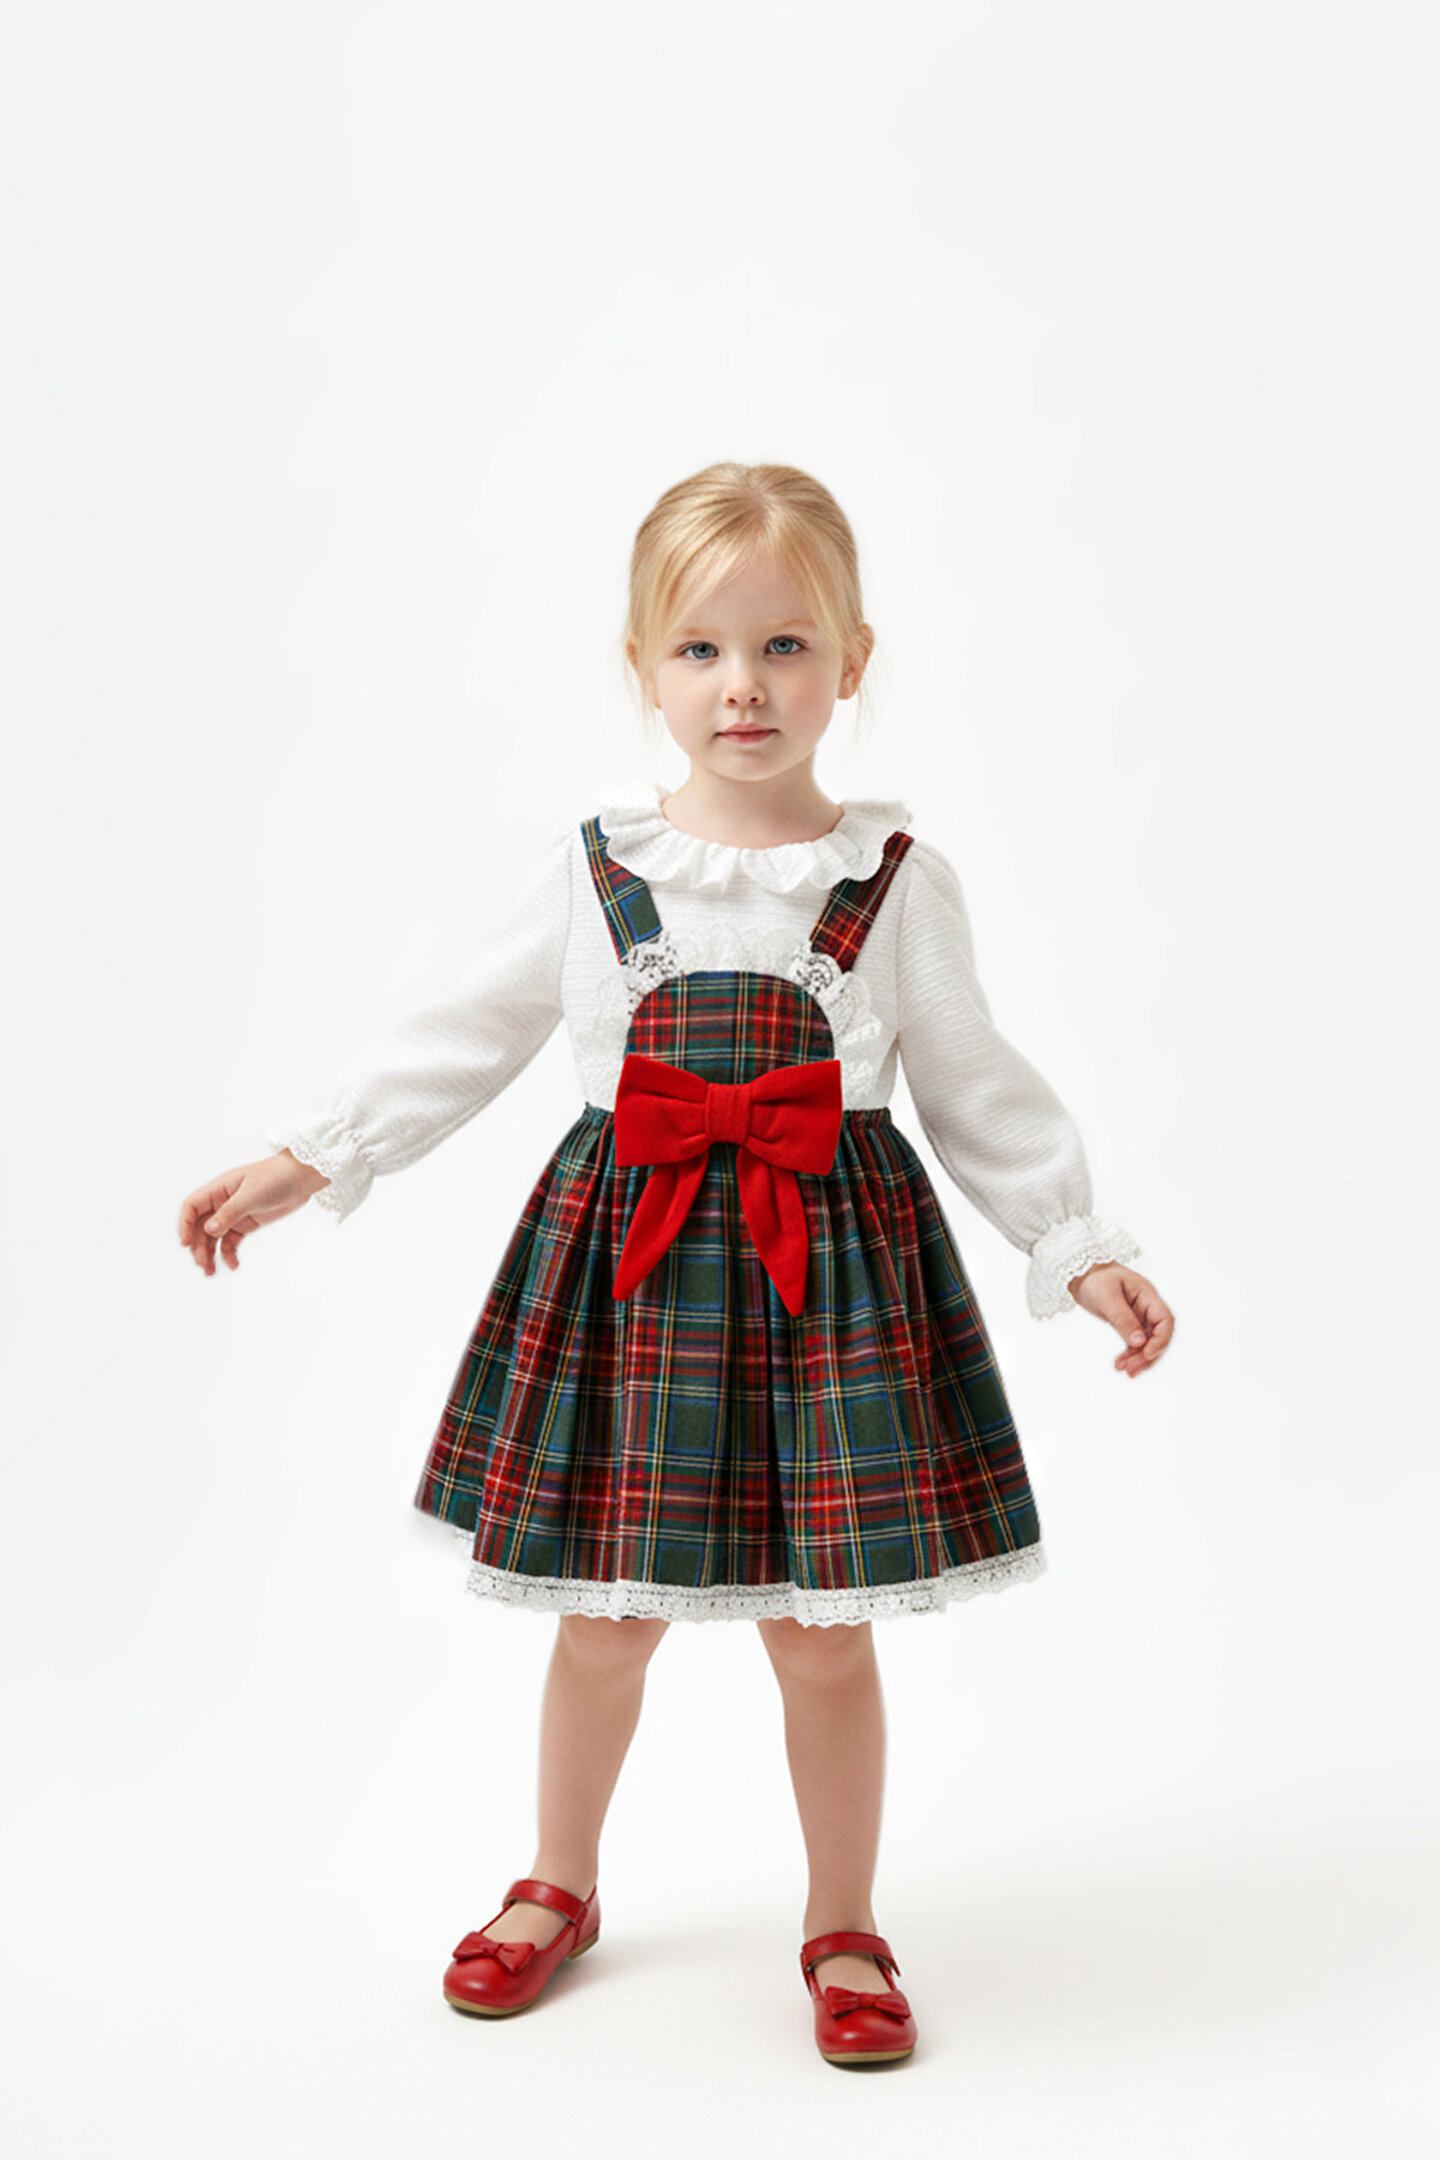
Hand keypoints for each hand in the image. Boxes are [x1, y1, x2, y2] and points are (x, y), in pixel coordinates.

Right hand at [178, 1149, 330, 1276]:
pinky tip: (233, 1265)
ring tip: (211, 1272)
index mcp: (218, 1189)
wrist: (300, 1178)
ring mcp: (234, 1214)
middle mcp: (222, 1202)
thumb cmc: (275, 1177)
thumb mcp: (251, 1195)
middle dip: (198, 1246)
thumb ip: (229, 1213)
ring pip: (214, 1237)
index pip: (192, 1207)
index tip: (185, 1244)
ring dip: (210, 1254)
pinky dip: (229, 1254)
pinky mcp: (246, 1224)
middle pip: (200, 1227)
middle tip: (201, 1264)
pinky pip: (231, 1242)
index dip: (184, 1225)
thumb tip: (209, 1230)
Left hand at [1066, 1262, 1173, 1376]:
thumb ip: (1123, 1319)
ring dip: (1138, 1358)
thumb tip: (1138, 1341)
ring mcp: (1139, 1316)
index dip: (1161, 1340)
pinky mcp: (1129, 1324)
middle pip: (1158, 1336)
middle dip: (1147, 1355)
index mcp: (1148, 1296)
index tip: (1148, 1353)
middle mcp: (1147, 1307)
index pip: (1165, 1321)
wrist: (1082, 1273)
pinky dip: (1130, 1354)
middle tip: (1132, 1369)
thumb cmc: (1096, 1278)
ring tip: (1124, 1370)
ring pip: (1147, 1343)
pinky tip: (1120, 1364)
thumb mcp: (1107, 1298)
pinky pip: (1135, 1343)